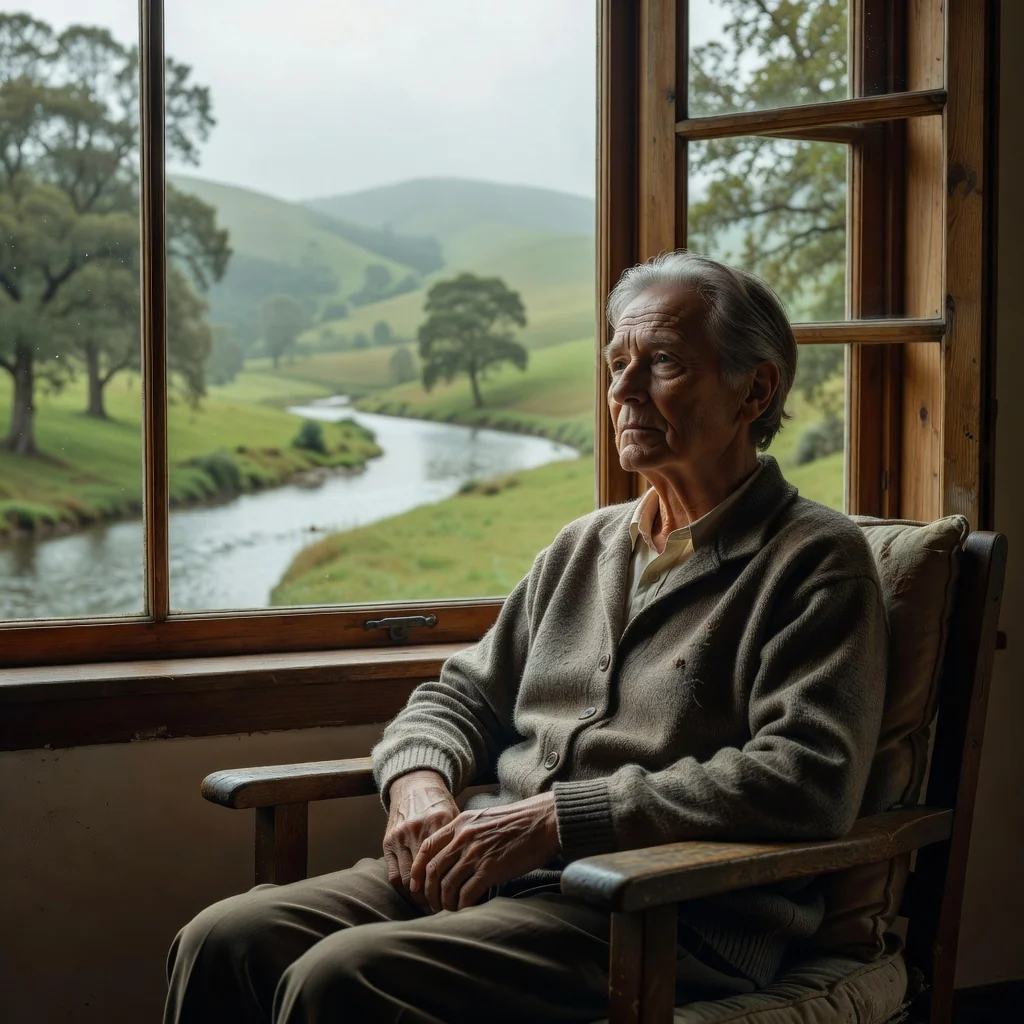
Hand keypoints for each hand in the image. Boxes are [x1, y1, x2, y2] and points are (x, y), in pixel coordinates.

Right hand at [383, 770, 458, 908]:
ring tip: (430, 906)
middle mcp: (418, 829)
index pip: (444, 864)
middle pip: (425, 877)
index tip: (458, 901)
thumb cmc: (441, 805)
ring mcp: (400, 836)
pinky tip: (414, 894)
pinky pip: (393, 873)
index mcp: (440, 822)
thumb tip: (480, 871)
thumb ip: (463, 840)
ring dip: (418, 897)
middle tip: (444, 909)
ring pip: (407, 879)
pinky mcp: (387, 841)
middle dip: (433, 897)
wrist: (415, 785)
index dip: (450, 887)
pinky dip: (403, 888)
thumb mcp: (456, 817)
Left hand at [411, 792, 559, 911]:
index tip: (416, 885)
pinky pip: (466, 893)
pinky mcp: (490, 869)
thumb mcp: (485, 819)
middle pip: (433, 870)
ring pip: (447, 884)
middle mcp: (464, 837)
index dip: (417, 869)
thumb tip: (454, 854)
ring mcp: (476, 853)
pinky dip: (461, 905)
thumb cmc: (519, 822)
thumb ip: (467, 832)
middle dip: (429, 892)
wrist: (544, 821)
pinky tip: (464, 910)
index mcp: (461, 823)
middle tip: (432, 904)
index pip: (428, 847)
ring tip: (448, 910)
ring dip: (444, 902)